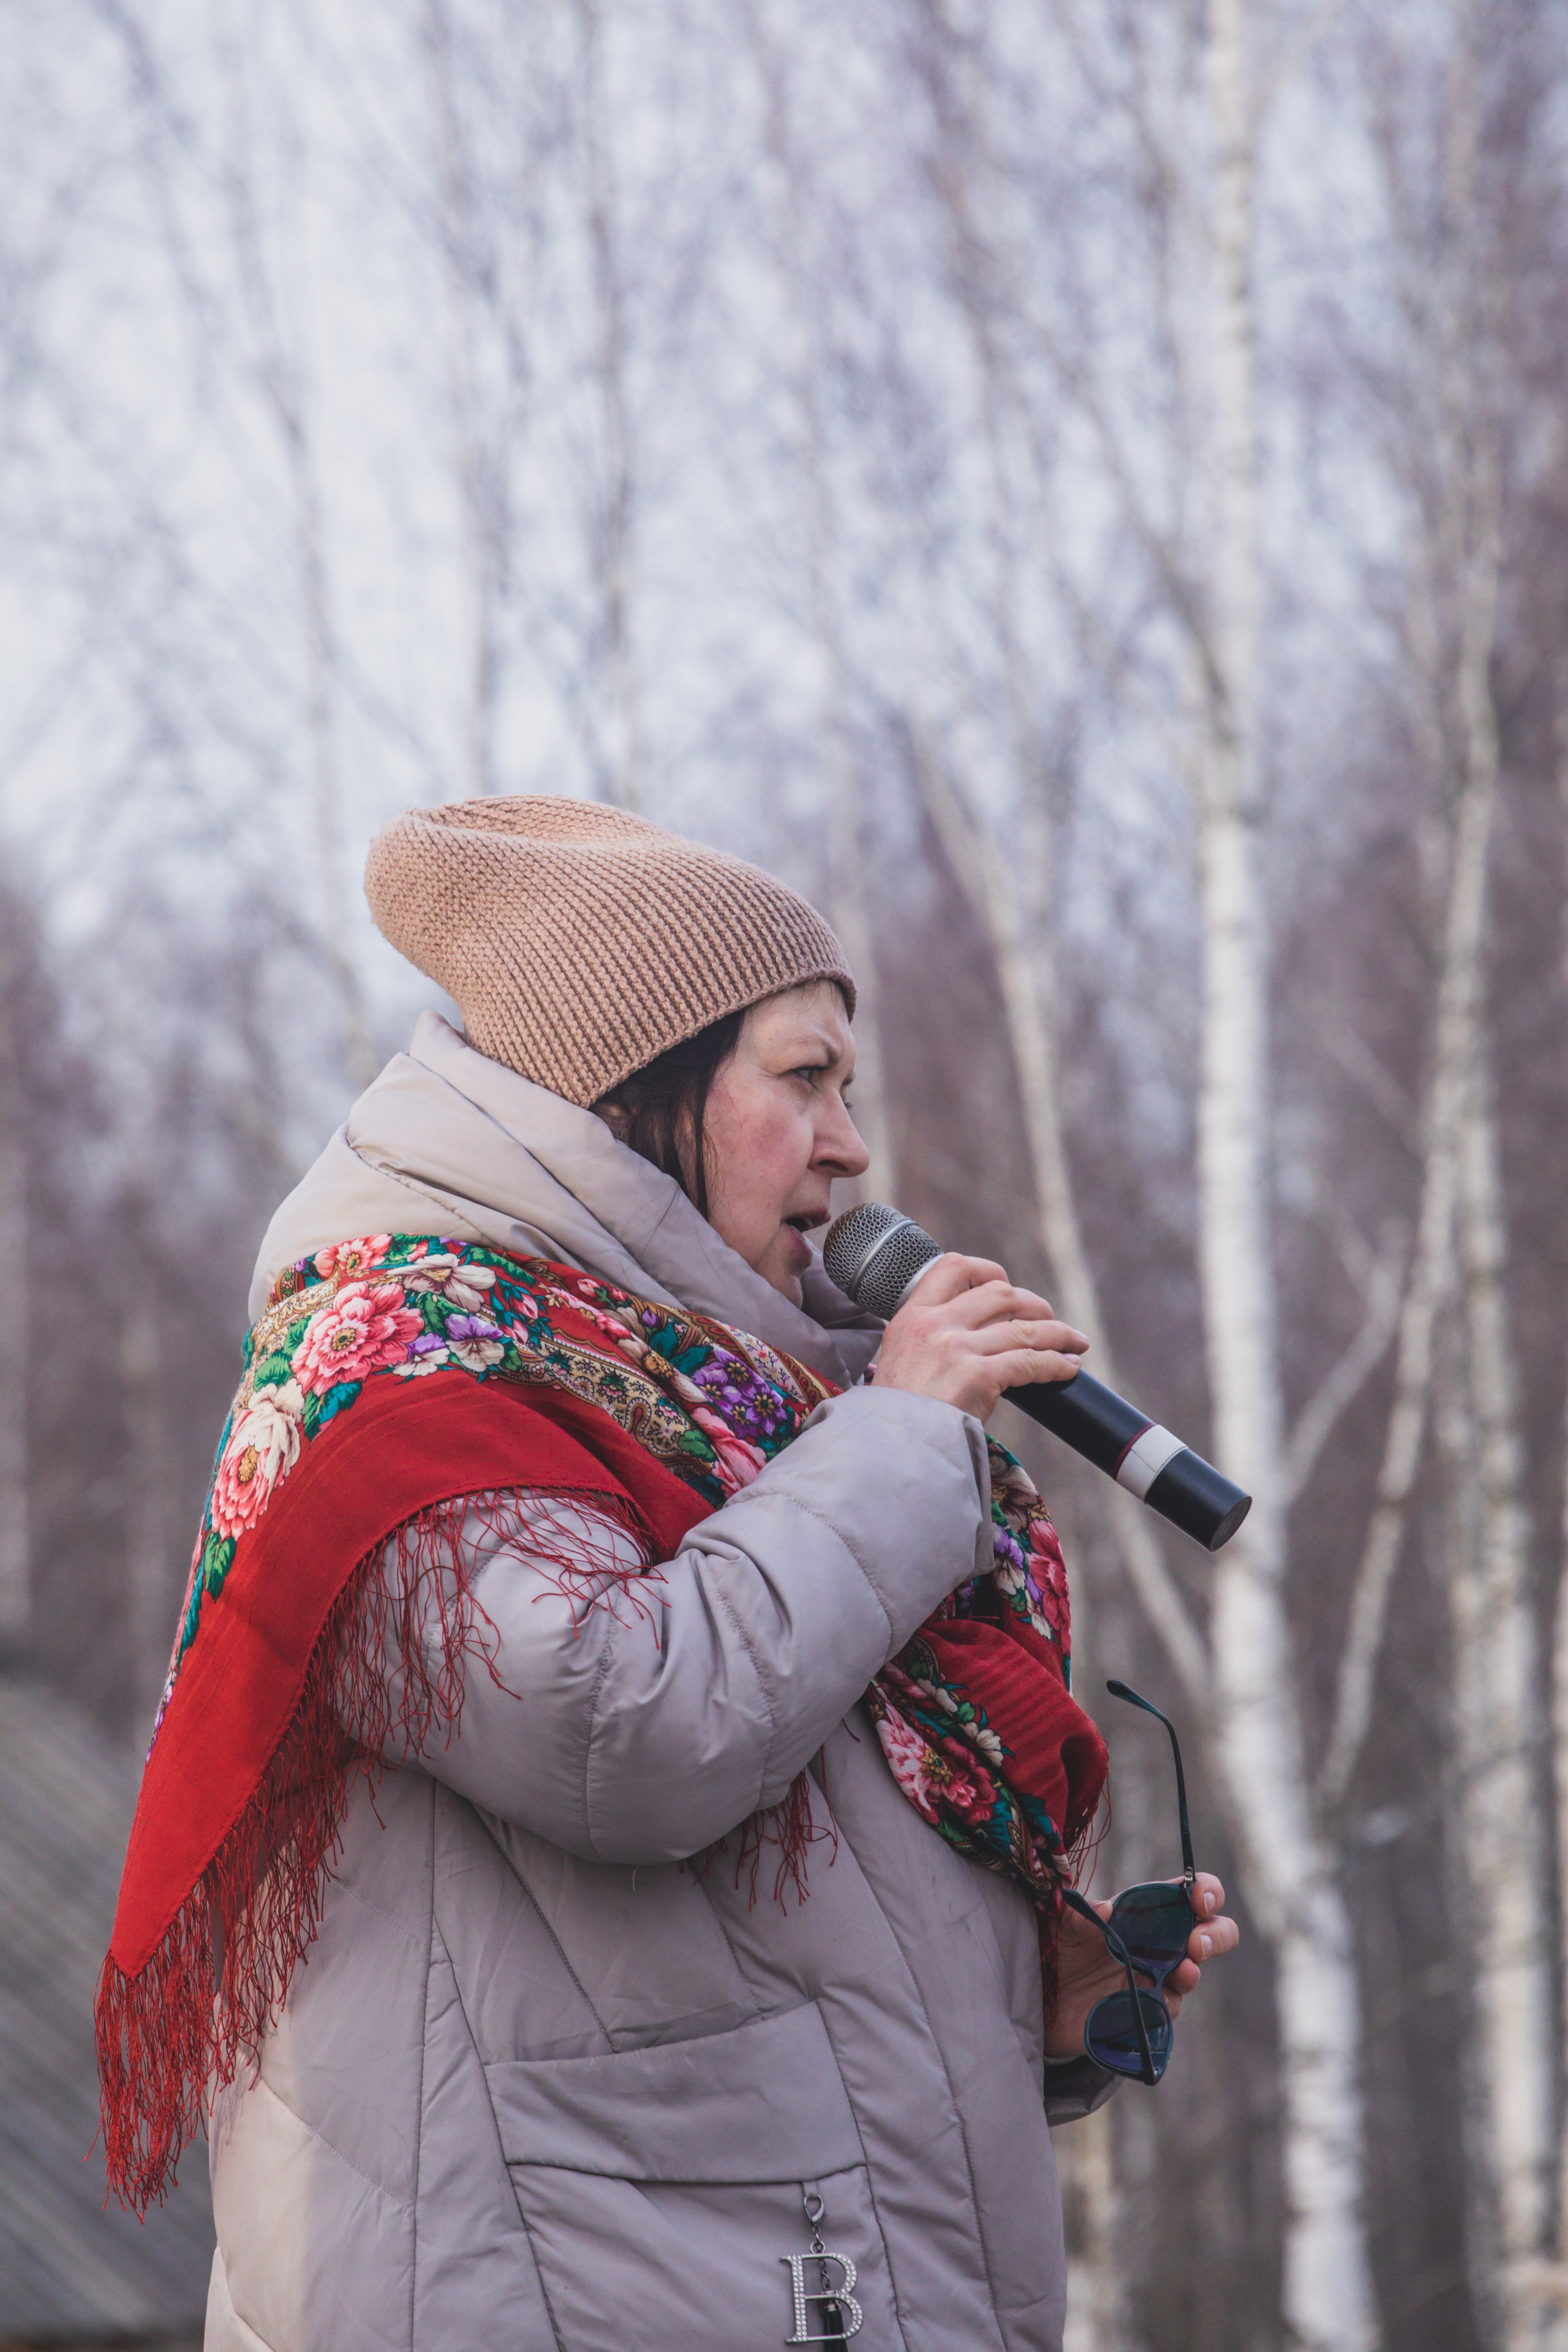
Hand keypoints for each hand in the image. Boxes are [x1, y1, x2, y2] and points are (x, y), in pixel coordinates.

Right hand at [873, 1253, 1089, 1421]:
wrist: (891, 1447)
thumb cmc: (899, 1413)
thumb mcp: (901, 1359)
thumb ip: (930, 1339)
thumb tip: (978, 1332)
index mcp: (912, 1316)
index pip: (954, 1266)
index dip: (987, 1271)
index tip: (1005, 1285)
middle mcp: (935, 1325)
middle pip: (1000, 1293)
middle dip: (1033, 1304)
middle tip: (1048, 1320)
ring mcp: (956, 1349)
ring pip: (1024, 1328)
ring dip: (1058, 1334)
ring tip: (1075, 1343)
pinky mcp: (978, 1376)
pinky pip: (1030, 1362)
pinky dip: (1056, 1363)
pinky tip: (1068, 1369)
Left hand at [1042, 1872, 1238, 2062]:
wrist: (1050, 1998)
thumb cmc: (1065, 1950)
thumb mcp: (1065, 1925)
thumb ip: (1080, 1914)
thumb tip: (1107, 1907)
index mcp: (1147, 1910)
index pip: (1190, 1892)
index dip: (1206, 1891)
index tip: (1199, 1900)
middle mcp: (1161, 1942)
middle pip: (1212, 1932)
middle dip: (1215, 1935)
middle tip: (1196, 1944)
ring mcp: (1159, 1977)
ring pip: (1194, 1972)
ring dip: (1193, 1972)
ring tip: (1184, 1971)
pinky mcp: (1150, 2008)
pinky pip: (1170, 2007)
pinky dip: (1168, 2003)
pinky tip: (1158, 1999)